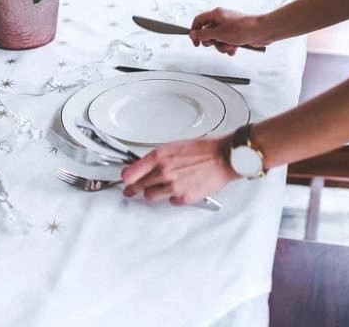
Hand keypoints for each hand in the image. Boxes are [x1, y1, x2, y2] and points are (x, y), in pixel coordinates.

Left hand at [121, 137, 239, 204]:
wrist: (223, 157)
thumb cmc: (204, 150)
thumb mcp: (175, 146)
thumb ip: (159, 157)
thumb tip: (148, 165)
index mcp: (159, 157)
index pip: (132, 172)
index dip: (126, 178)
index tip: (125, 180)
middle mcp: (164, 172)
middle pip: (139, 186)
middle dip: (133, 189)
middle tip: (130, 191)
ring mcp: (173, 186)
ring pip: (151, 196)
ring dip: (153, 193)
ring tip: (159, 189)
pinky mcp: (184, 198)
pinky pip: (171, 201)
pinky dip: (173, 197)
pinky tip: (179, 190)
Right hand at [189, 7, 269, 55]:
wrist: (261, 32)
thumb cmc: (244, 28)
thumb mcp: (219, 33)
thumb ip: (203, 35)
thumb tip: (193, 34)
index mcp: (216, 14)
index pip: (198, 21)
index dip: (195, 31)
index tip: (196, 42)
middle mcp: (222, 20)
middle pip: (207, 33)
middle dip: (212, 42)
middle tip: (217, 42)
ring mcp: (229, 28)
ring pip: (217, 41)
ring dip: (222, 46)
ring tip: (229, 45)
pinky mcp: (235, 35)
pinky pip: (226, 44)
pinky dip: (230, 47)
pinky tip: (236, 47)